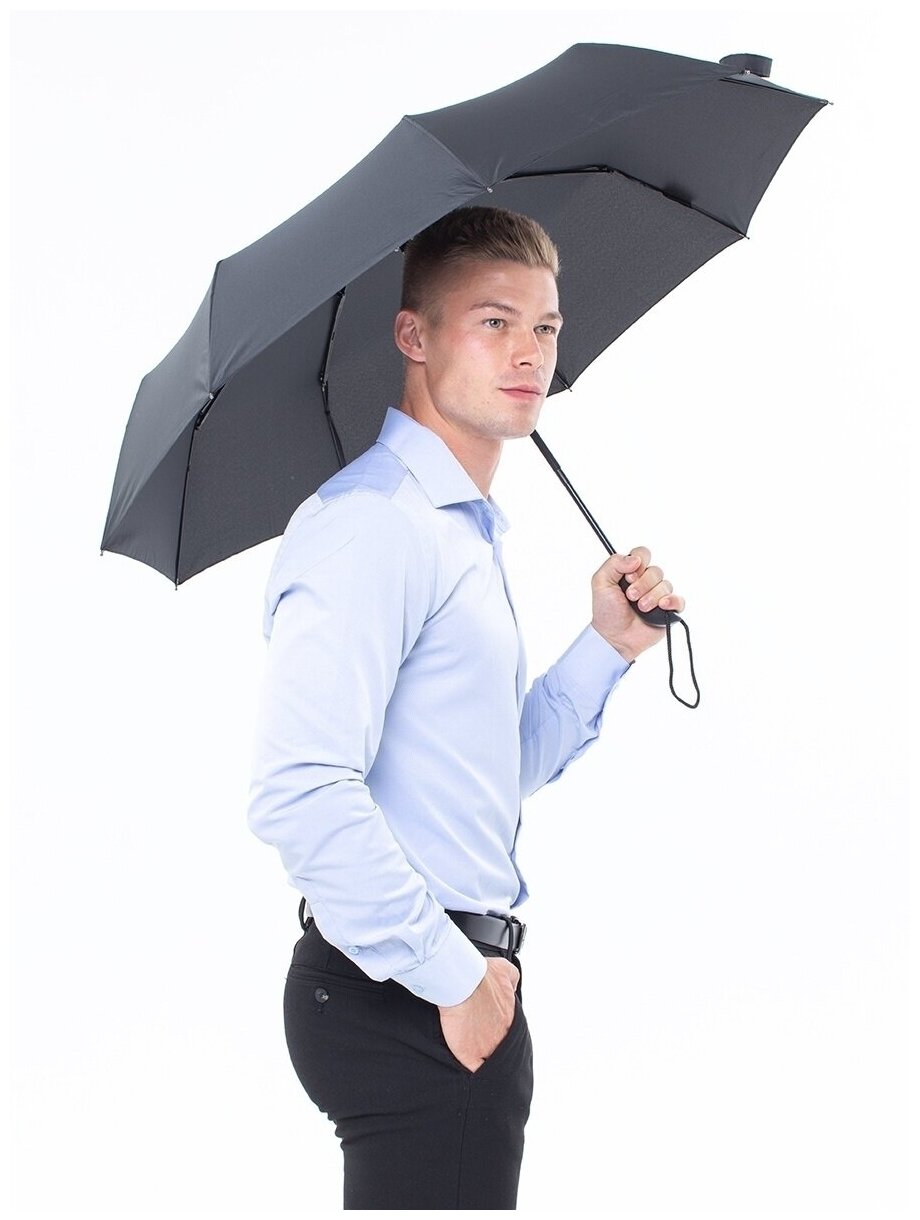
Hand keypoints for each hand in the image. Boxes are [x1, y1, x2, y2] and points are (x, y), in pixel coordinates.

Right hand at [438, 956, 519, 1071]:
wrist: (463, 982)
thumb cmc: (480, 975)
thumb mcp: (504, 970)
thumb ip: (512, 979)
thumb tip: (513, 985)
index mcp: (510, 1018)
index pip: (511, 1031)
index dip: (501, 1031)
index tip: (493, 1029)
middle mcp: (502, 1035)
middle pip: (502, 1047)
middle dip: (495, 1047)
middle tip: (484, 1043)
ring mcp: (487, 1047)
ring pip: (490, 1060)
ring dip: (486, 1060)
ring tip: (478, 1059)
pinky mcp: (470, 1054)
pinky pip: (475, 1069)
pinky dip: (474, 1070)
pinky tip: (470, 1068)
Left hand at [591, 546, 684, 663]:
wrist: (614, 637)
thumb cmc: (607, 611)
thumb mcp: (601, 582)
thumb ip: (614, 563)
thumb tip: (635, 559)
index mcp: (632, 572)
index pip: (643, 554)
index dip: (638, 563)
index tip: (628, 577)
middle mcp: (647, 582)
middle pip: (656, 570)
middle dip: (642, 584)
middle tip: (630, 597)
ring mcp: (659, 596)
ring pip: (666, 585)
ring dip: (651, 596)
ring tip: (640, 608)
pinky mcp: (668, 610)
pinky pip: (679, 600)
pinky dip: (672, 601)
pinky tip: (661, 606)